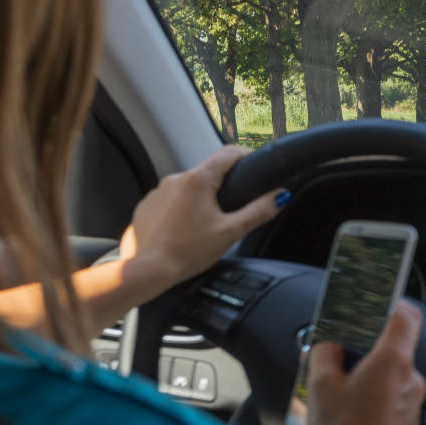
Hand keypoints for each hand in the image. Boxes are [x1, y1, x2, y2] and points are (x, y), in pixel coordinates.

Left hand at [119, 146, 285, 287]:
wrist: (147, 271)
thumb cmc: (186, 252)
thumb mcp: (231, 232)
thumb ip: (258, 211)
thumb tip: (279, 196)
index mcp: (197, 180)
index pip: (227, 153)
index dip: (245, 154)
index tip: (254, 161)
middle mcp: (175, 180)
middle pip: (207, 172)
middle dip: (222, 186)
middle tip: (232, 207)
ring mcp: (157, 192)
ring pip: (188, 188)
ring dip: (200, 200)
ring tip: (206, 225)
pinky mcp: (146, 207)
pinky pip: (169, 201)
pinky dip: (180, 211)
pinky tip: (185, 231)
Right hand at [307, 302, 425, 424]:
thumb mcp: (319, 388)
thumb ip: (323, 354)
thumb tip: (327, 343)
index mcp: (393, 361)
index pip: (406, 314)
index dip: (390, 302)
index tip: (373, 299)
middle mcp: (410, 378)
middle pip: (393, 344)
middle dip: (364, 345)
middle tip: (338, 351)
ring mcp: (413, 402)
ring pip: (390, 373)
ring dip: (366, 373)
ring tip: (336, 387)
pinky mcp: (408, 422)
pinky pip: (391, 396)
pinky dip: (372, 395)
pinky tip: (348, 410)